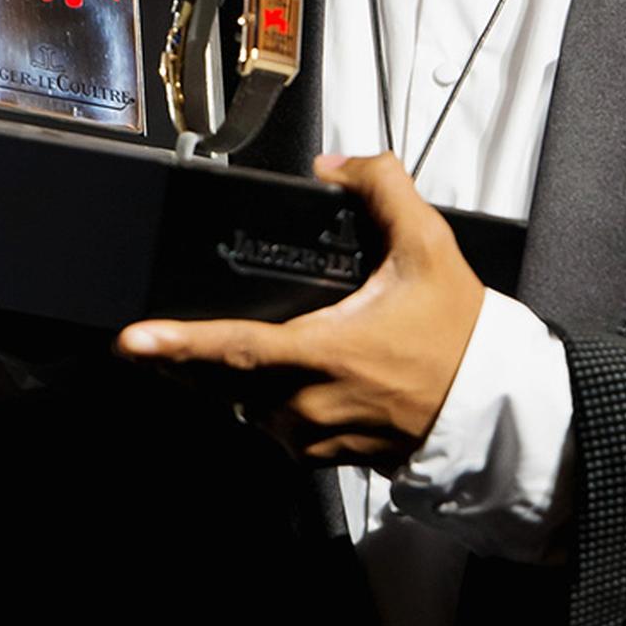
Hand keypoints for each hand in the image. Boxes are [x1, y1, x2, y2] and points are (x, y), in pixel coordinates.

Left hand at [115, 152, 484, 468]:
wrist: (492, 408)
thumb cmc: (460, 338)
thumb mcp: (429, 246)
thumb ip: (382, 188)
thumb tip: (337, 166)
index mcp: (324, 353)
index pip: (234, 348)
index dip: (179, 344)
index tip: (133, 341)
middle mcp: (310, 403)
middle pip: (226, 382)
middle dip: (189, 361)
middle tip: (159, 343)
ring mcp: (316, 437)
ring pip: (251, 407)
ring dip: (240, 381)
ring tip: (251, 352)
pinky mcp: (328, 459)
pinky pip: (280, 429)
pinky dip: (275, 403)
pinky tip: (295, 379)